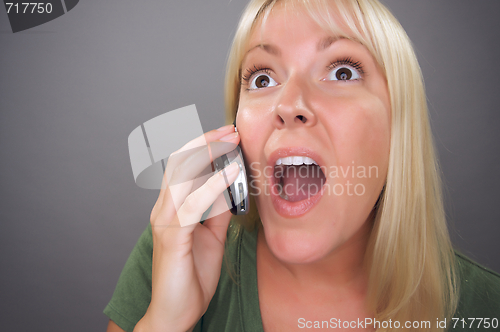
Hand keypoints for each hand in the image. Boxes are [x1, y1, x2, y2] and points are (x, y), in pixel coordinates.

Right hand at [134, 124, 239, 331]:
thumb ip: (218, 211)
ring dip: (208, 154)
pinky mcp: (172, 237)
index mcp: (172, 206)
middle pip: (179, 162)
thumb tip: (230, 188)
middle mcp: (163, 208)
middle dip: (206, 141)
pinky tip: (229, 176)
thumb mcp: (213, 236)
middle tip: (231, 130)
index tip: (228, 134)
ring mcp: (164, 221)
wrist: (176, 312)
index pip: (182, 165)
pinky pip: (191, 204)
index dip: (203, 145)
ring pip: (181, 175)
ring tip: (231, 142)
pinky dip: (211, 186)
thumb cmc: (191, 274)